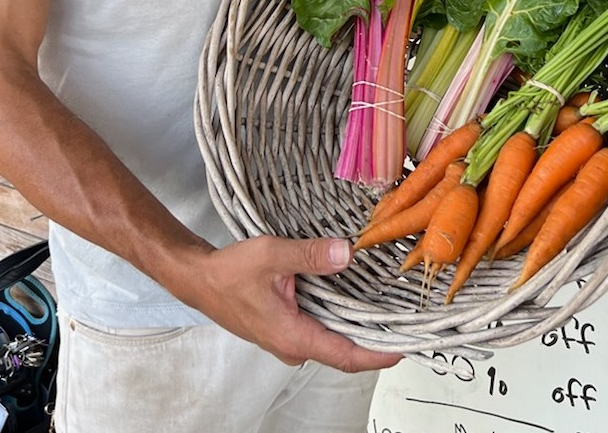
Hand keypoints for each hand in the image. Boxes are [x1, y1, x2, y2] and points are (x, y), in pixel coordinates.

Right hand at [179, 234, 402, 372]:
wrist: (200, 280)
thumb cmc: (229, 272)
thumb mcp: (272, 255)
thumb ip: (310, 255)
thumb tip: (346, 253)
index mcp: (293, 336)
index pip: (346, 355)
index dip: (378, 354)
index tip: (406, 346)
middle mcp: (294, 345)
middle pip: (344, 350)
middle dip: (375, 338)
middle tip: (407, 320)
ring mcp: (289, 339)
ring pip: (332, 338)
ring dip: (358, 325)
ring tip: (388, 307)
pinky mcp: (285, 328)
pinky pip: (320, 327)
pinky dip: (339, 316)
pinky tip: (354, 296)